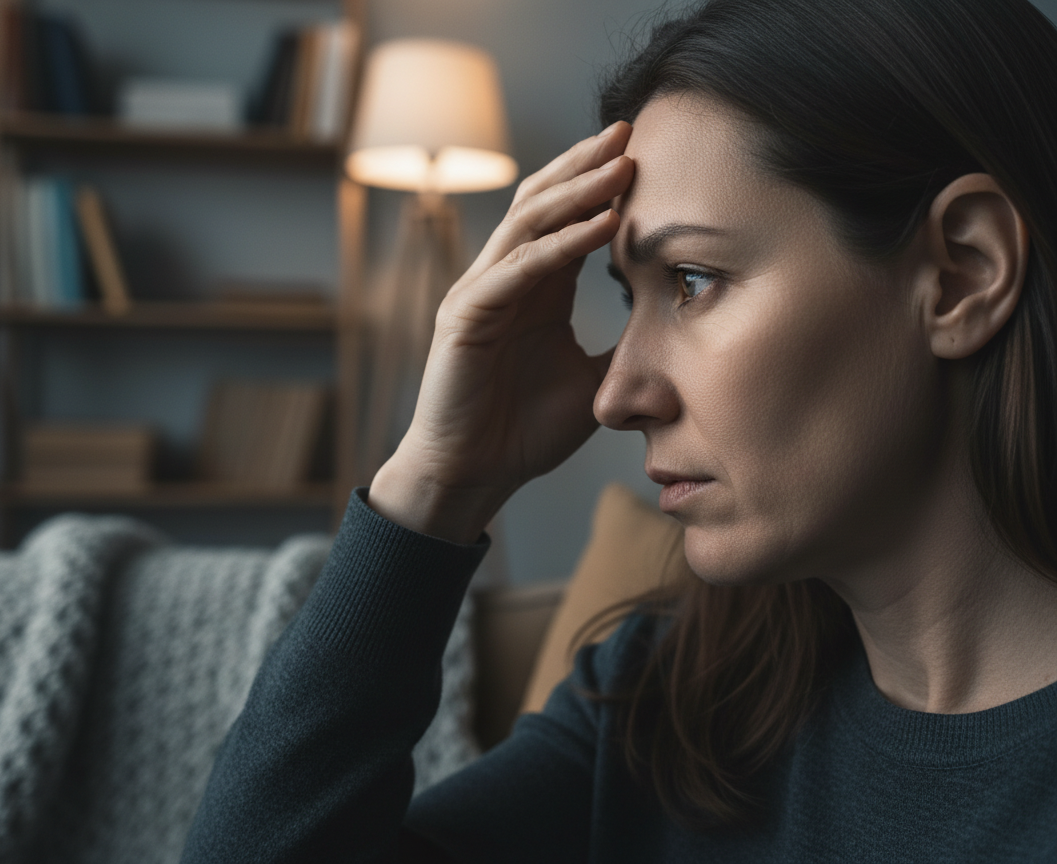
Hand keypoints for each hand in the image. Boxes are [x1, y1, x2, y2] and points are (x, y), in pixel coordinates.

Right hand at [369, 122, 634, 542]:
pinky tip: (601, 224)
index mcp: (534, 289)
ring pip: (529, 222)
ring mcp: (481, 292)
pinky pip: (518, 268)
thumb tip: (673, 328)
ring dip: (577, 191)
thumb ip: (622, 345)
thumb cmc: (525, 431)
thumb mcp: (594, 380)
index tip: (650, 154)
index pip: (566, 218)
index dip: (602, 185)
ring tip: (621, 163)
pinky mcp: (467, 316)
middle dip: (587, 165)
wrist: (474, 475)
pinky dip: (560, 244)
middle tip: (632, 132)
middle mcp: (504, 279)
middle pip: (543, 201)